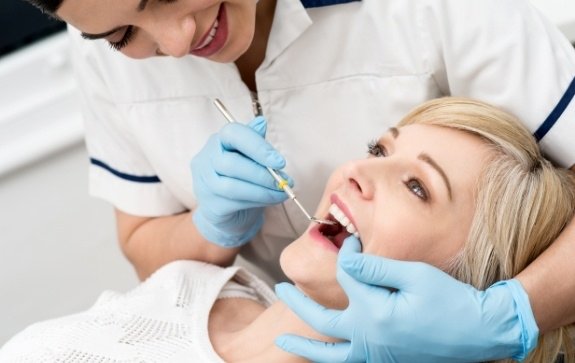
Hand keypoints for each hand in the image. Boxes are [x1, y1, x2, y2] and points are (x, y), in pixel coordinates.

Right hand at [191, 116, 289, 247]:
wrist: (226, 212)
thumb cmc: (240, 178)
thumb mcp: (249, 157)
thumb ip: (255, 141)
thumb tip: (261, 122)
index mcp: (218, 141)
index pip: (232, 134)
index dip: (257, 146)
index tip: (280, 162)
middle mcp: (206, 160)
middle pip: (231, 163)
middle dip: (262, 174)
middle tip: (284, 182)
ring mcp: (205, 184)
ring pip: (233, 186)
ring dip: (263, 190)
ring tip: (281, 192)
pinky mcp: (211, 205)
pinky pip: (235, 203)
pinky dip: (258, 201)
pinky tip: (272, 199)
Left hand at [275, 236, 538, 361]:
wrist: (481, 333)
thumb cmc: (451, 302)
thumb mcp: (415, 276)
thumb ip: (376, 268)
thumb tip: (347, 258)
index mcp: (373, 312)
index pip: (347, 275)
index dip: (347, 253)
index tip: (350, 241)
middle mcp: (368, 337)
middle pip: (321, 319)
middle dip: (298, 302)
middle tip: (281, 288)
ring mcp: (375, 354)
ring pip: (328, 354)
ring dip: (303, 347)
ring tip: (281, 343)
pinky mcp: (384, 361)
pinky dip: (330, 361)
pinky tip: (322, 357)